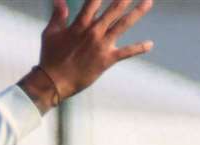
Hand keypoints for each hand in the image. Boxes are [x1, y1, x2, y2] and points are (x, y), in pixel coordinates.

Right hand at [20, 0, 155, 112]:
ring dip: (137, 12)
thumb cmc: (50, 57)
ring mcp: (102, 45)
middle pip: (114, 8)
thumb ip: (58, 15)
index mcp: (80, 24)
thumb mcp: (51, 33)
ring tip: (149, 2)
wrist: (54, 82)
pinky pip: (126, 52)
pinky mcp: (107, 60)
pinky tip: (150, 44)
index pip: (93, 1)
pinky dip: (139, 48)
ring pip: (123, 24)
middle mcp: (93, 31)